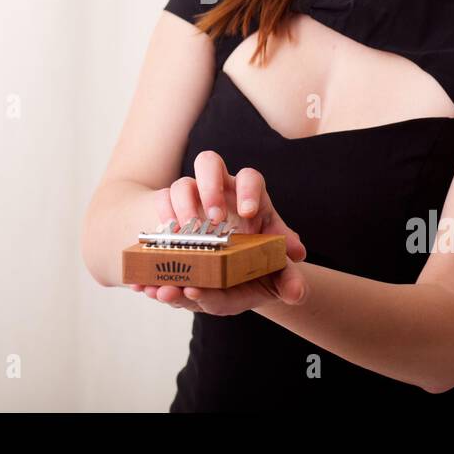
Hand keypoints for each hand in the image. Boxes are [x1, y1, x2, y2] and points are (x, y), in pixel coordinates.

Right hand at [128, 150, 308, 315]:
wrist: (225, 272)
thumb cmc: (251, 262)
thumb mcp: (270, 270)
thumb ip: (286, 277)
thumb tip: (296, 291)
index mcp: (248, 197)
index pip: (250, 178)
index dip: (248, 190)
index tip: (248, 214)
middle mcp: (218, 190)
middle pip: (208, 162)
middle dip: (209, 187)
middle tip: (213, 219)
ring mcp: (192, 199)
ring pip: (180, 185)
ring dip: (180, 209)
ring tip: (184, 239)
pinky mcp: (170, 214)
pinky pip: (159, 206)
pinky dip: (157, 228)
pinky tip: (166, 248)